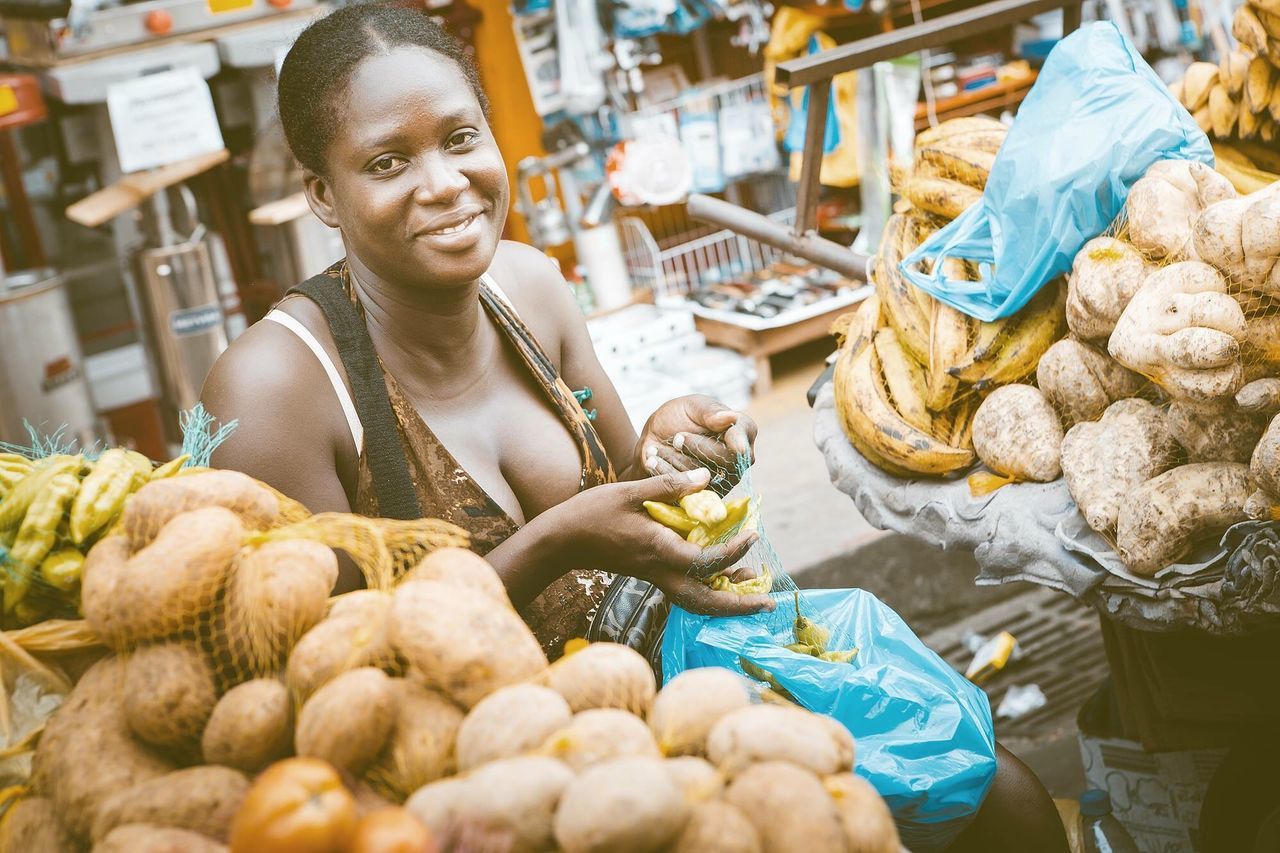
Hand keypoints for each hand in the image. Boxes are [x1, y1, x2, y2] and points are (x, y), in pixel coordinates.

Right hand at [551, 468, 774, 616]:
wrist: (561, 541)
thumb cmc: (592, 513)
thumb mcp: (630, 492)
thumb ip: (670, 486)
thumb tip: (707, 478)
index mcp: (658, 550)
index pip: (705, 560)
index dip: (733, 550)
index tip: (753, 534)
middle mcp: (660, 571)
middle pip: (706, 601)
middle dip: (739, 605)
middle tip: (769, 603)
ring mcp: (655, 577)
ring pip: (698, 601)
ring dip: (727, 602)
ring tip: (755, 594)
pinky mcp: (651, 575)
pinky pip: (687, 590)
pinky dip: (710, 590)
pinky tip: (726, 577)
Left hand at [635, 395, 757, 493]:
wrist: (657, 439)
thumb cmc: (679, 416)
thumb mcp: (691, 406)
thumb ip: (709, 411)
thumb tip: (731, 416)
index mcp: (742, 431)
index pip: (745, 437)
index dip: (739, 442)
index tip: (737, 448)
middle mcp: (739, 459)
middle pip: (727, 461)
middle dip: (697, 447)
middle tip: (677, 437)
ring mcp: (725, 480)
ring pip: (705, 477)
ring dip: (678, 460)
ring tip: (659, 448)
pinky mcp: (705, 496)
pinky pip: (687, 490)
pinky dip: (667, 473)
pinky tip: (654, 460)